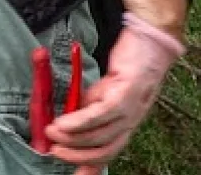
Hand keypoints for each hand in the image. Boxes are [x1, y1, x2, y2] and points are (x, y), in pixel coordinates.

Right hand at [47, 14, 184, 173]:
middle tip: (53, 150)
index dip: (88, 166)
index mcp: (127, 123)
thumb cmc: (126, 67)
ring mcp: (132, 107)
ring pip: (100, 134)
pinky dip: (79, 122)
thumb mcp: (104, 95)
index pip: (109, 153)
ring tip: (51, 132)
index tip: (72, 174)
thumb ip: (89, 114)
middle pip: (104, 150)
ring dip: (71, 138)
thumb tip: (65, 130)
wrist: (150, 39)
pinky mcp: (127, 91)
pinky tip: (62, 123)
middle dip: (75, 155)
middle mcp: (133, 120)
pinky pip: (101, 114)